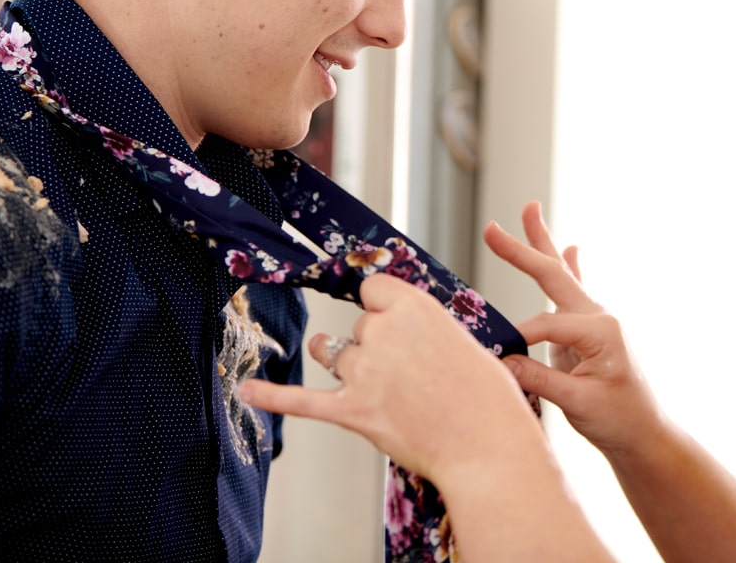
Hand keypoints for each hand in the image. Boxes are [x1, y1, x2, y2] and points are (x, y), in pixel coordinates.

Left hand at [238, 272, 542, 483]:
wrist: (487, 447)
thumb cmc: (485, 397)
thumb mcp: (461, 339)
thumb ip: (421, 328)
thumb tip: (397, 333)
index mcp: (414, 307)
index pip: (372, 289)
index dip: (382, 308)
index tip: (394, 322)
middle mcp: (383, 332)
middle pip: (358, 327)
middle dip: (376, 349)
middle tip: (414, 378)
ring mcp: (364, 371)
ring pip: (338, 358)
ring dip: (352, 370)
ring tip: (381, 390)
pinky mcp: (352, 410)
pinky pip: (302, 400)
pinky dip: (274, 395)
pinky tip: (249, 390)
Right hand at [488, 202, 665, 458]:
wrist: (645, 434)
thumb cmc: (619, 419)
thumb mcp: (578, 403)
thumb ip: (538, 380)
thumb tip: (500, 360)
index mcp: (601, 330)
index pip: (545, 325)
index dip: (519, 341)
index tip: (499, 361)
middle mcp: (599, 317)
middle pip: (553, 276)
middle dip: (523, 250)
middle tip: (491, 228)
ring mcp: (593, 321)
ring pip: (561, 275)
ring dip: (543, 244)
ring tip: (531, 209)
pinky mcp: (585, 332)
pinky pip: (571, 292)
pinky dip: (568, 267)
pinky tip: (571, 247)